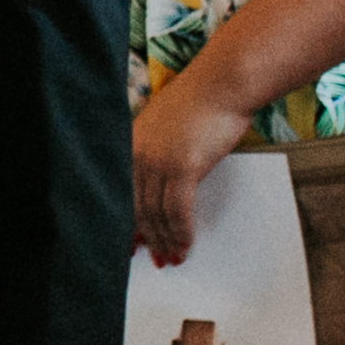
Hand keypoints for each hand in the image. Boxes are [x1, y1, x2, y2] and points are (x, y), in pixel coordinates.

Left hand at [126, 74, 239, 267]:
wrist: (222, 84)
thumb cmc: (200, 102)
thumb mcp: (164, 126)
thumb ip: (156, 151)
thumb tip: (160, 183)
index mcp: (130, 143)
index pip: (121, 192)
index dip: (126, 222)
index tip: (129, 244)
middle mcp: (138, 154)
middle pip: (136, 207)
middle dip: (147, 238)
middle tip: (156, 259)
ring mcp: (159, 161)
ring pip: (156, 213)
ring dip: (166, 240)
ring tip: (174, 258)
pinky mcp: (183, 167)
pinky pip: (178, 211)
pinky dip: (181, 232)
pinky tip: (186, 244)